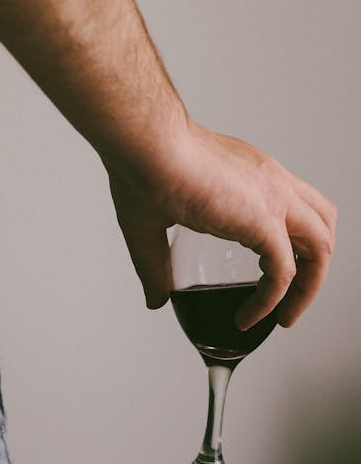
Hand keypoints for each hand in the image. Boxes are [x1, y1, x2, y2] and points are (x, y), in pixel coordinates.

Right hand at [107, 118, 336, 329]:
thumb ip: (156, 265)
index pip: (294, 206)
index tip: (266, 273)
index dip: (291, 242)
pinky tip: (249, 316)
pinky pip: (284, 272)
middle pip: (321, 223)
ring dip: (308, 287)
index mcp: (251, 176)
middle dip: (313, 266)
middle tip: (290, 299)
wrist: (147, 147)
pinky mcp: (264, 221)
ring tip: (283, 316)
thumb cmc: (143, 167)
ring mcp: (274, 199)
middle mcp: (271, 182)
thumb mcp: (151, 224)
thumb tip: (155, 299)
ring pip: (320, 246)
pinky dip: (272, 301)